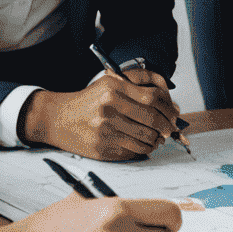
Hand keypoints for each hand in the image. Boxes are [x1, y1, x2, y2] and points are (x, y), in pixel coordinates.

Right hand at [21, 70, 181, 159]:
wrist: (58, 118)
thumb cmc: (89, 99)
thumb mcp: (111, 80)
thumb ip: (139, 80)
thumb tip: (168, 95)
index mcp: (113, 87)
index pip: (152, 97)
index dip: (168, 107)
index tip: (174, 112)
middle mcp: (109, 107)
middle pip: (152, 118)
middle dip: (168, 125)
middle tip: (171, 127)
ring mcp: (106, 130)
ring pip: (146, 138)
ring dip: (158, 139)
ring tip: (159, 136)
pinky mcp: (103, 148)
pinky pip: (134, 151)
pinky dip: (145, 149)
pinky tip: (145, 144)